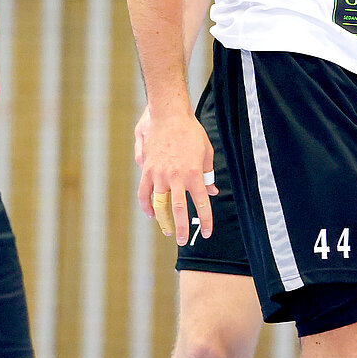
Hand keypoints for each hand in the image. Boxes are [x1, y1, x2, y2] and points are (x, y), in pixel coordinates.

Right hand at [135, 106, 214, 245]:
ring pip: (159, 205)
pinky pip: (144, 193)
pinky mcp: (147, 170)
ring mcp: (160, 175)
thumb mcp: (206, 153)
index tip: (208, 233)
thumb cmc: (191, 133)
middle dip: (182, 229)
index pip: (202, 204)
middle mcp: (176, 178)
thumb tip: (212, 192)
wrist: (170, 116)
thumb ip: (208, 175)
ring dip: (163, 221)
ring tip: (168, 231)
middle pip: (178, 211)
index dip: (206, 221)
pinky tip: (150, 214)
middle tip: (183, 241)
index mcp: (194, 174)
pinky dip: (146, 206)